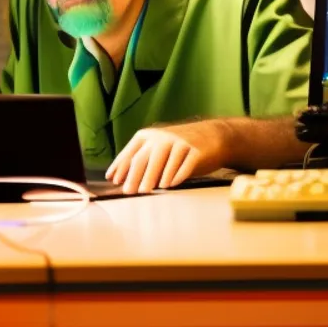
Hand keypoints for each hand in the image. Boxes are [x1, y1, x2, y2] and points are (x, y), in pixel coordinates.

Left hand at [105, 121, 227, 193]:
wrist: (214, 136)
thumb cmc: (181, 147)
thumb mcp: (161, 149)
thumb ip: (146, 160)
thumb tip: (125, 181)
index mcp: (150, 135)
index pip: (132, 151)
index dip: (121, 165)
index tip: (113, 180)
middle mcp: (163, 137)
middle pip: (145, 157)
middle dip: (135, 175)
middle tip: (129, 191)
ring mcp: (181, 142)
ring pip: (163, 160)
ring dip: (153, 176)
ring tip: (146, 190)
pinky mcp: (197, 150)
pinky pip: (185, 163)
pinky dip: (177, 174)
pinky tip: (170, 184)